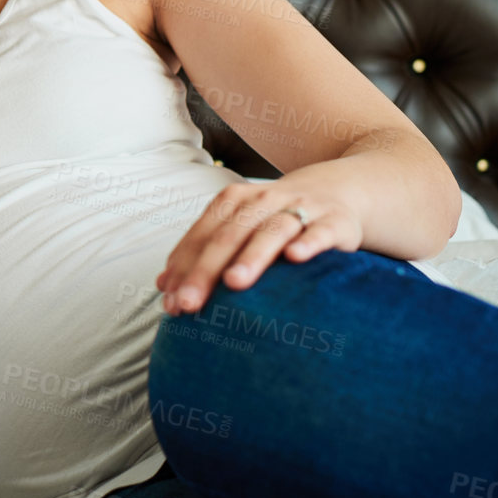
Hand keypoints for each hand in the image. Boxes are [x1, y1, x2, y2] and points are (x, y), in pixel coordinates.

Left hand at [158, 181, 362, 314]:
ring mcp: (300, 208)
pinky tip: (296, 257)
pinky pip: (320, 232)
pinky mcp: (334, 221)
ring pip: (272, 232)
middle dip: (205, 271)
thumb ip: (201, 255)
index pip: (201, 236)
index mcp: (233, 201)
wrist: (334, 194)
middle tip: (189, 303)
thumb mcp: (237, 230)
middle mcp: (263, 200)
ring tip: (233, 283)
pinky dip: (308, 243)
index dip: (183, 268)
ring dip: (251, 257)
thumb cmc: (273, 221)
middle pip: (229, 236)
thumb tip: (163, 288)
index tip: (170, 302)